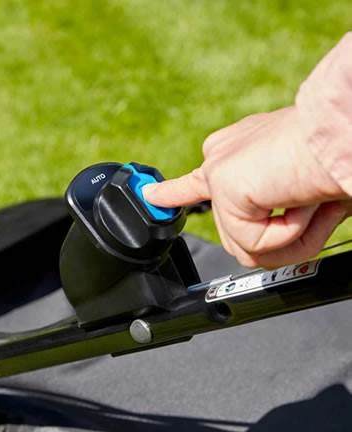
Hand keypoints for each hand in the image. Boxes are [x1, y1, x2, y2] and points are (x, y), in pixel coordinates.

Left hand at [144, 34, 351, 268]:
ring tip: (310, 206)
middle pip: (235, 233)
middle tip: (314, 210)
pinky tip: (300, 204)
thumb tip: (274, 245)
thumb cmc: (337, 157)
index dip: (175, 192)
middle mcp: (223, 157)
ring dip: (289, 241)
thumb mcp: (304, 190)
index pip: (196, 181)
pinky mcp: (224, 185)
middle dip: (281, 240)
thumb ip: (279, 215)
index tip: (150, 193)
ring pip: (245, 247)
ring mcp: (219, 171)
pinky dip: (290, 236)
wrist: (348, 133)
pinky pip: (255, 243)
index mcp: (240, 153)